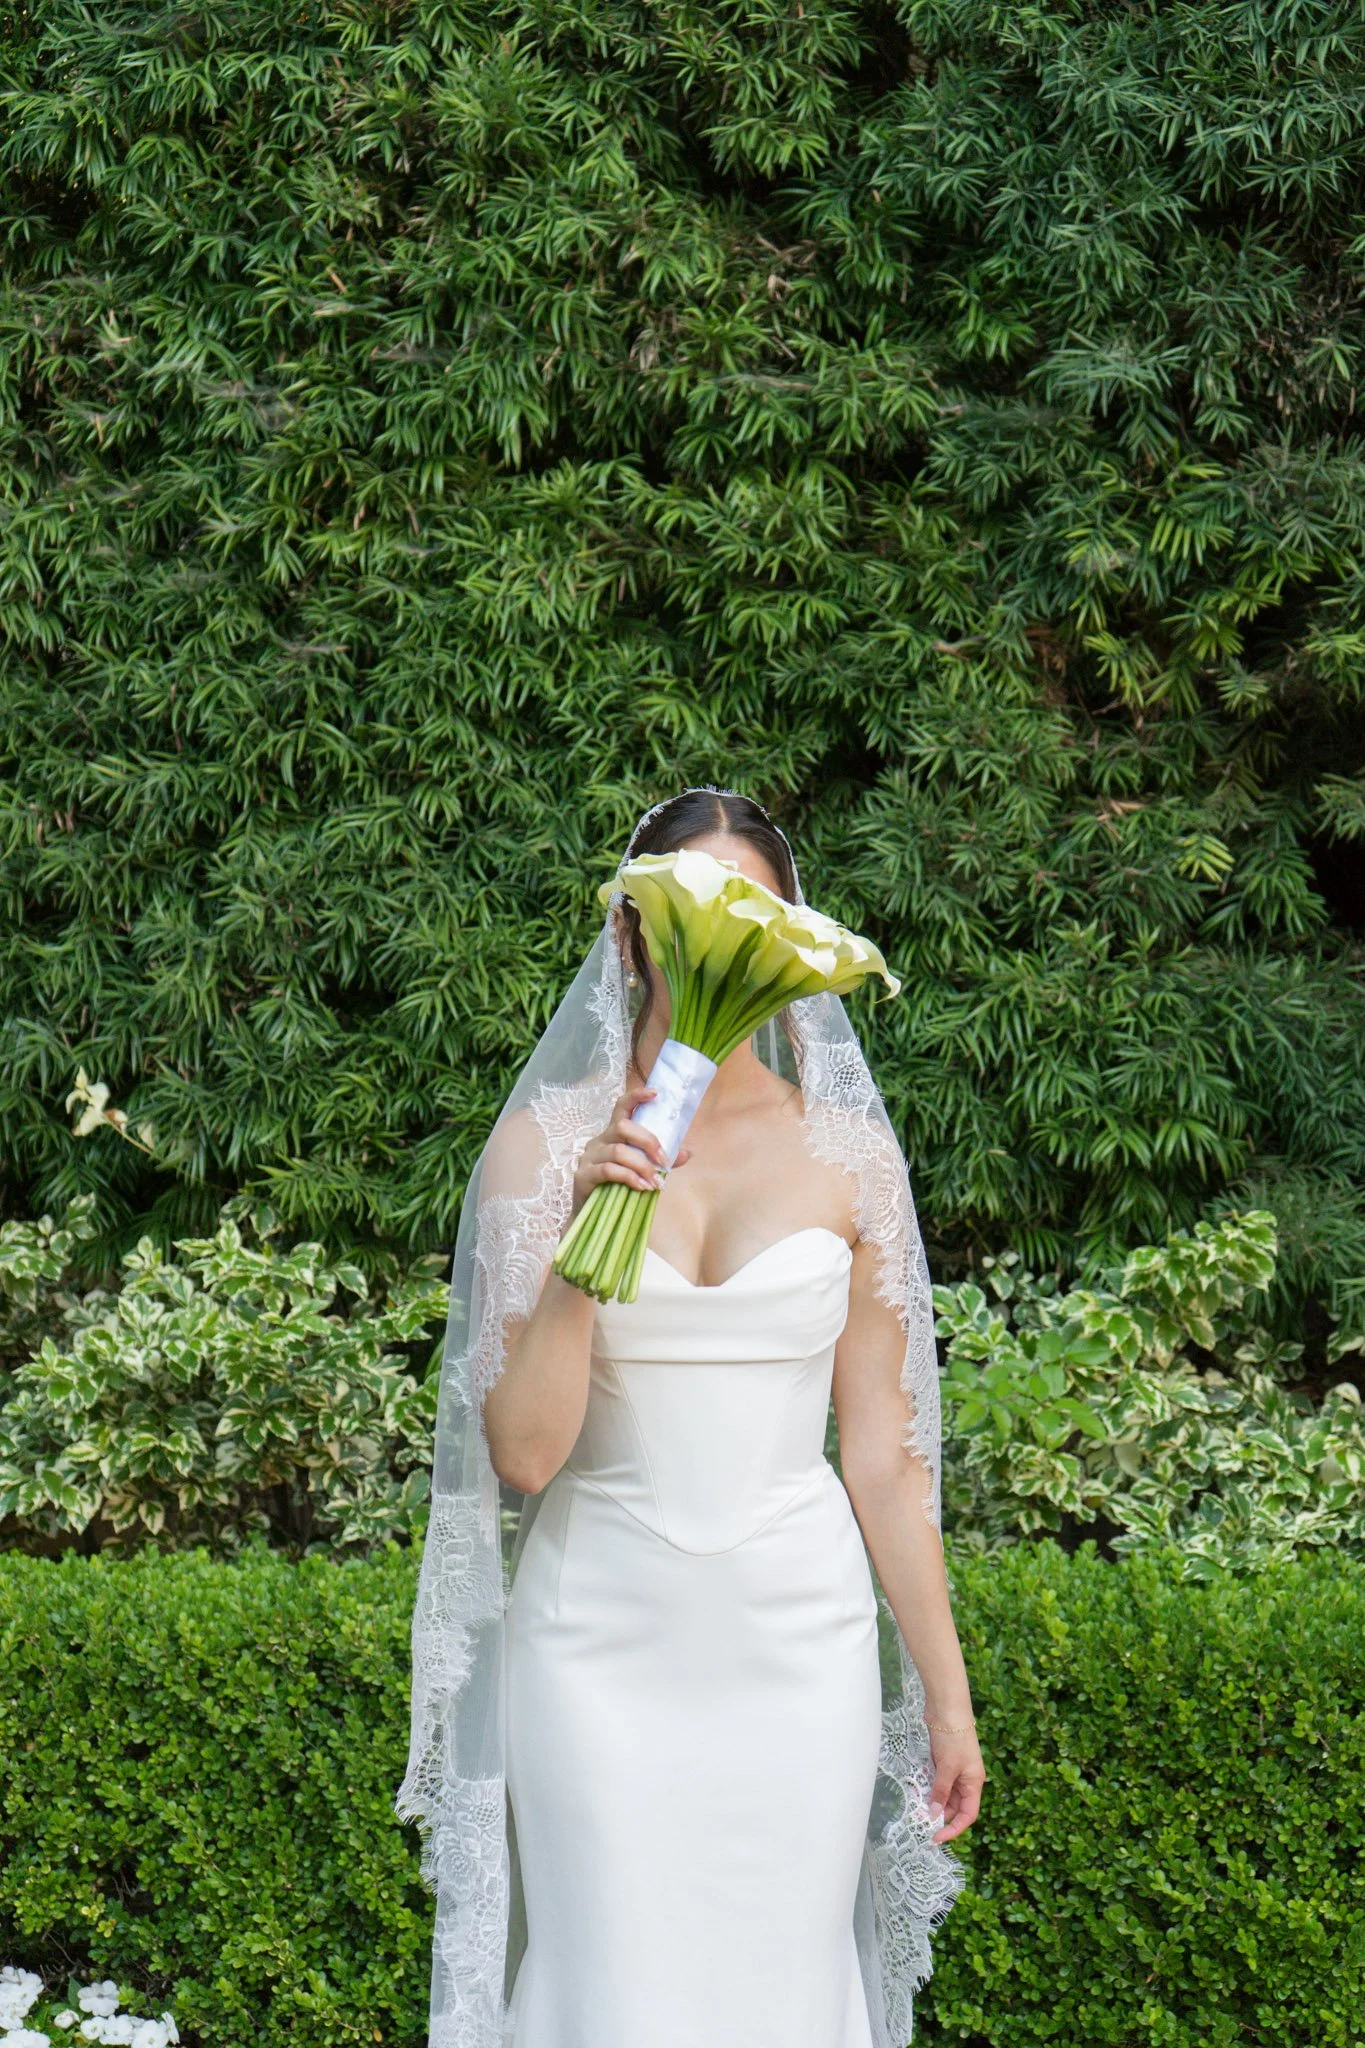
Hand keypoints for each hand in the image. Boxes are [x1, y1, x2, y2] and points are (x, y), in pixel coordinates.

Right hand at [570, 1086, 690, 1216]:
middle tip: (664, 1161)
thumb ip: (660, 1160)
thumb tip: (687, 1153)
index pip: (622, 1107)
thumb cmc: (618, 1187)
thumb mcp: (641, 1169)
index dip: (636, 1097)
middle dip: (648, 1141)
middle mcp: (599, 1140)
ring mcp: (589, 1157)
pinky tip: (641, 1187)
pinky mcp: (584, 1175)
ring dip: (642, 1165)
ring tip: (655, 1182)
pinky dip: (630, 1177)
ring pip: (619, 1151)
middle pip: (623, 1126)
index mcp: (613, 1134)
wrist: (592, 1215)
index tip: (656, 1094)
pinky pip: (609, 1170)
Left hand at [926, 1725, 984, 1844]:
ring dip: (932, 1801)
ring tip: (916, 1809)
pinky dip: (928, 1787)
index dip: (954, 1828)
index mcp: (974, 1783)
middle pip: (954, 1806)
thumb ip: (941, 1792)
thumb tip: (934, 1815)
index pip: (968, 1814)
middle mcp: (966, 1779)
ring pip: (944, 1794)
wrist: (947, 1708)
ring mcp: (954, 1769)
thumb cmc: (953, 1738)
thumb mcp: (947, 1768)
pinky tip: (917, 1791)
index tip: (937, 1837)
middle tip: (921, 1823)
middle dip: (939, 1815)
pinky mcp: (943, 1760)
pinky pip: (936, 1781)